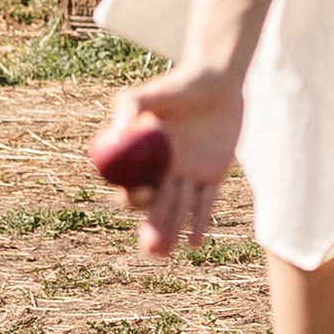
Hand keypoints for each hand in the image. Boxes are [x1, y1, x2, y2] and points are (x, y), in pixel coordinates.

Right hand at [106, 68, 240, 256]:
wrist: (217, 81)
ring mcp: (189, 174)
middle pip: (155, 207)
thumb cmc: (179, 85)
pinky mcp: (212, 175)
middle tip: (150, 249)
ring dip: (172, 231)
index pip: (133, 186)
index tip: (140, 197)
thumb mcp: (151, 94)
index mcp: (144, 156)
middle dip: (152, 228)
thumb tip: (117, 130)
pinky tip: (193, 243)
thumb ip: (129, 107)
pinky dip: (199, 222)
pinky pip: (205, 203)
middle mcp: (164, 170)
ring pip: (179, 210)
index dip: (133, 197)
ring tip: (165, 252)